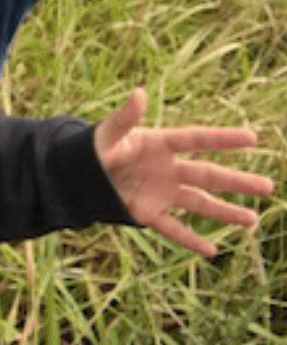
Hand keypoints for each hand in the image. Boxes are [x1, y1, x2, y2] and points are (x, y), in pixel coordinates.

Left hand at [94, 87, 271, 257]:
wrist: (78, 172)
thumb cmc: (94, 147)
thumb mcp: (107, 133)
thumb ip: (124, 118)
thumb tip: (138, 92)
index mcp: (160, 144)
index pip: (196, 140)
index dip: (222, 138)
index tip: (252, 137)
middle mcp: (168, 169)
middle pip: (207, 175)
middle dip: (237, 182)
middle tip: (268, 187)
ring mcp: (161, 192)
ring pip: (199, 203)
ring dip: (224, 212)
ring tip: (252, 220)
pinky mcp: (148, 212)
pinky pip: (172, 228)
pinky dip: (189, 240)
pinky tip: (211, 252)